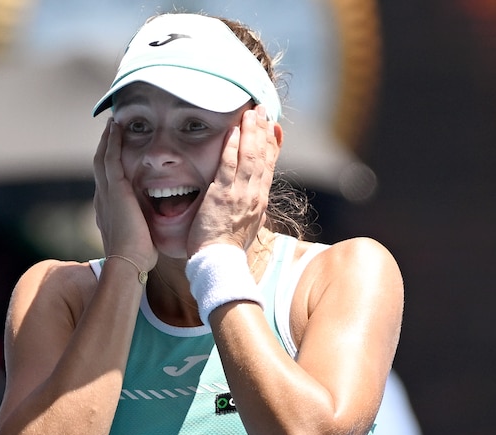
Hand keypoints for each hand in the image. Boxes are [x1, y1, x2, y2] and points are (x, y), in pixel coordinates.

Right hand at [93, 119, 157, 269]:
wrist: (128, 263)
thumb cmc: (138, 256)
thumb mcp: (139, 237)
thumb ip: (143, 226)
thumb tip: (153, 225)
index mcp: (107, 210)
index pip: (107, 181)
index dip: (111, 165)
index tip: (117, 154)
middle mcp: (102, 198)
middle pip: (100, 165)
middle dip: (105, 147)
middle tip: (111, 130)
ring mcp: (105, 193)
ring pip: (102, 158)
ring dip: (107, 139)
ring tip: (113, 123)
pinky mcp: (114, 189)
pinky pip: (109, 158)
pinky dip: (111, 141)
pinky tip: (116, 127)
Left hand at [187, 105, 278, 255]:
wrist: (221, 263)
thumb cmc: (229, 249)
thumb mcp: (249, 228)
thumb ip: (253, 211)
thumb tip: (258, 205)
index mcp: (261, 201)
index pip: (270, 166)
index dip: (273, 144)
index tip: (274, 127)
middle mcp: (255, 194)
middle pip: (263, 156)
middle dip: (263, 130)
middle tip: (262, 110)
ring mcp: (239, 193)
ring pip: (249, 156)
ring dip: (250, 132)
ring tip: (251, 113)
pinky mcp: (221, 194)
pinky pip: (228, 165)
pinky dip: (231, 147)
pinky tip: (232, 131)